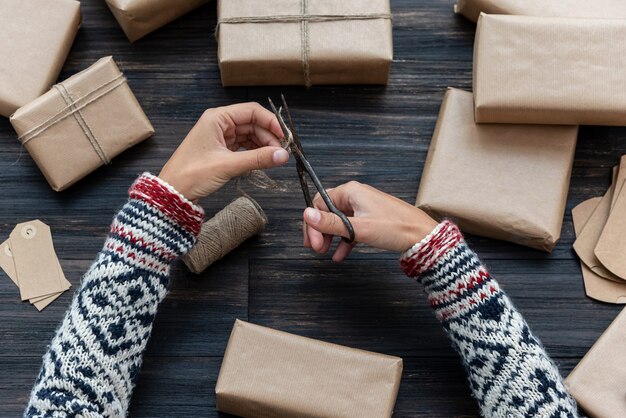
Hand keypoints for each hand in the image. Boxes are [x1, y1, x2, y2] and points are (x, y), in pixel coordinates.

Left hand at [159, 102, 289, 200]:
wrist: (173, 191)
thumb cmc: (192, 173)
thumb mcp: (228, 165)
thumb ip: (257, 159)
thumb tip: (282, 155)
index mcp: (217, 118)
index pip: (251, 111)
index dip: (271, 122)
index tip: (285, 136)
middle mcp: (219, 123)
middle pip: (252, 123)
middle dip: (269, 136)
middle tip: (282, 153)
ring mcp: (220, 135)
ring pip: (249, 135)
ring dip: (263, 145)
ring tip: (274, 158)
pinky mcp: (221, 148)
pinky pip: (243, 145)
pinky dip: (254, 152)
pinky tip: (263, 160)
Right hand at [303, 181, 437, 260]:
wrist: (423, 237)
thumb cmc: (396, 228)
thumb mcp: (358, 228)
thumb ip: (331, 223)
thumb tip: (307, 215)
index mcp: (350, 192)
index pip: (319, 203)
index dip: (314, 224)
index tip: (313, 242)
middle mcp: (355, 196)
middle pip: (327, 212)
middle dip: (320, 231)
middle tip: (317, 248)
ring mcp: (363, 207)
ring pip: (338, 221)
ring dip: (330, 237)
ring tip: (325, 252)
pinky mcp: (370, 219)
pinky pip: (350, 228)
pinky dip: (343, 241)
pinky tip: (340, 255)